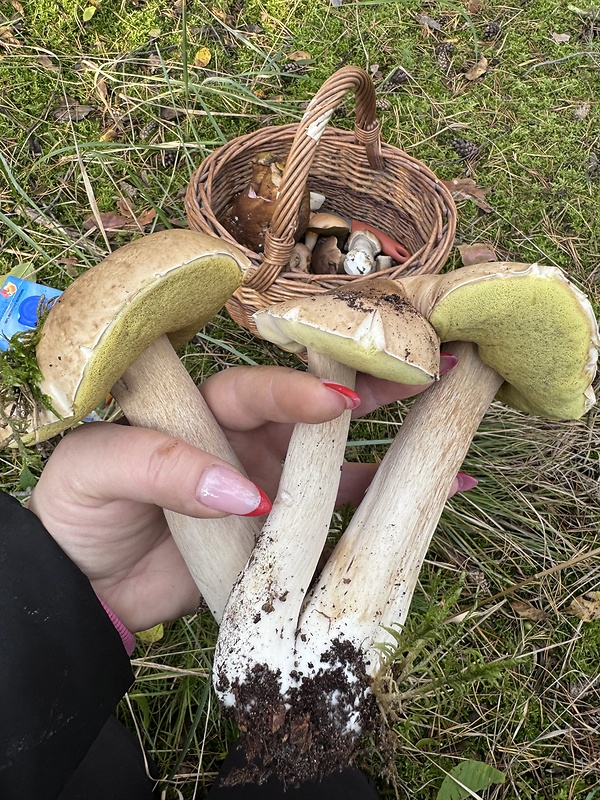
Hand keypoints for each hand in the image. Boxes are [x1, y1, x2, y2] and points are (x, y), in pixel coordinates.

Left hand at [28, 362, 467, 630]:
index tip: (336, 401)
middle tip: (426, 365)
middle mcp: (243, 439)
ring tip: (446, 416)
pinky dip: (381, 503)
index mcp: (201, 410)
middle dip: (368, 384)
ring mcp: (269, 484)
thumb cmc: (82, 511)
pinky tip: (435, 487)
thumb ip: (161, 467)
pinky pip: (338, 512)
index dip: (295, 390)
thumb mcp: (97, 472)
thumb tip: (244, 494)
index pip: (255, 389)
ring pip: (338, 454)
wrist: (89, 586)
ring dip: (390, 437)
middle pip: (314, 406)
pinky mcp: (281, 533)